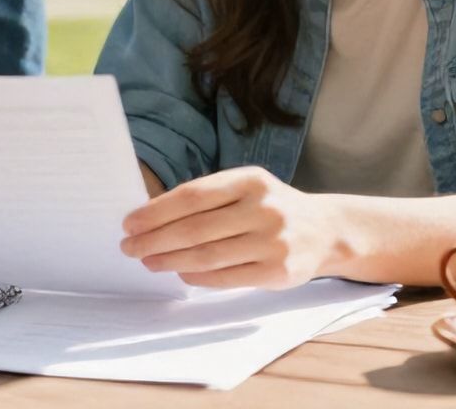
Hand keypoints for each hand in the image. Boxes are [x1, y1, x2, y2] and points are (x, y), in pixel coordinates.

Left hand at [119, 166, 337, 288]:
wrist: (326, 230)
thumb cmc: (271, 207)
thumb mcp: (248, 188)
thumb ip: (209, 198)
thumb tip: (152, 216)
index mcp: (251, 180)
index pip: (193, 196)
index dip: (157, 211)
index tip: (130, 223)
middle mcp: (263, 208)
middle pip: (196, 228)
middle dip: (155, 239)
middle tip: (129, 247)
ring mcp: (272, 241)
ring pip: (208, 255)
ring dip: (171, 260)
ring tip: (148, 261)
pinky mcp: (277, 271)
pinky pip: (227, 277)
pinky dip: (198, 276)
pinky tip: (180, 272)